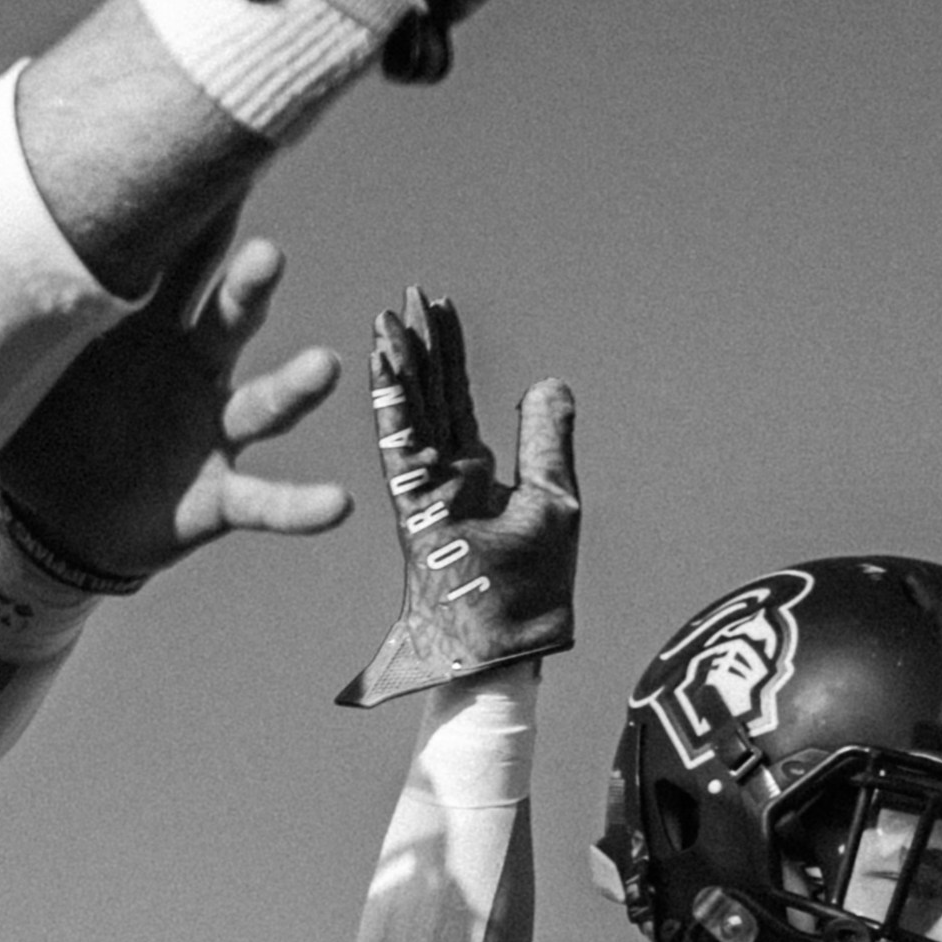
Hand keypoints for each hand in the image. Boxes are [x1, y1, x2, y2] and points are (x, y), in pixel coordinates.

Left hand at [0, 234, 350, 589]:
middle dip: (251, 286)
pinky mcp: (219, 496)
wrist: (52, 523)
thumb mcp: (10, 370)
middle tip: (265, 255)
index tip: (226, 165)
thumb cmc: (42, 428)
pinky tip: (336, 505)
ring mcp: (214, 429)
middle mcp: (194, 365)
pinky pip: (265, 502)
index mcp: (143, 325)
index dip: (199, 218)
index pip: (176, 259)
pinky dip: (300, 507)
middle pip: (230, 315)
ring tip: (325, 369)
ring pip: (263, 402)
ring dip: (298, 386)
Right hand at [339, 290, 578, 706]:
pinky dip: (393, 406)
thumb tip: (547, 382)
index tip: (436, 306)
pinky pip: (400, 449)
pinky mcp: (416, 509)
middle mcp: (443, 477)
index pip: (454, 398)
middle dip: (419, 345)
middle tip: (406, 295)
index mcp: (473, 473)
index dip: (447, 352)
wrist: (510, 647)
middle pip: (427, 396)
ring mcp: (427, 492)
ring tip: (388, 317)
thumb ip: (546, 439)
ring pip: (410, 414)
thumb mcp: (555, 498)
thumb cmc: (535, 590)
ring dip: (399, 366)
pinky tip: (386, 366)